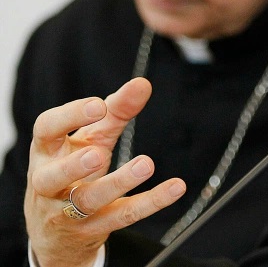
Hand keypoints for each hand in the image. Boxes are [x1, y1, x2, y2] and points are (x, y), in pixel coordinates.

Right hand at [24, 78, 186, 266]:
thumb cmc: (74, 169)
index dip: (69, 116)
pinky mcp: (93, 228)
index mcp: (47, 151)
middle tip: (99, 153)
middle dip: (74, 165)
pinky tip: (175, 187)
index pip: (46, 130)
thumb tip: (142, 84)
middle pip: (52, 175)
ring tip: (146, 164)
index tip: (99, 105)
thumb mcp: (92, 138)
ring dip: (117, 183)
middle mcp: (49, 182)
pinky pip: (123, 215)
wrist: (56, 230)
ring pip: (87, 200)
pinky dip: (151, 202)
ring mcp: (68, 210)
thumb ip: (115, 112)